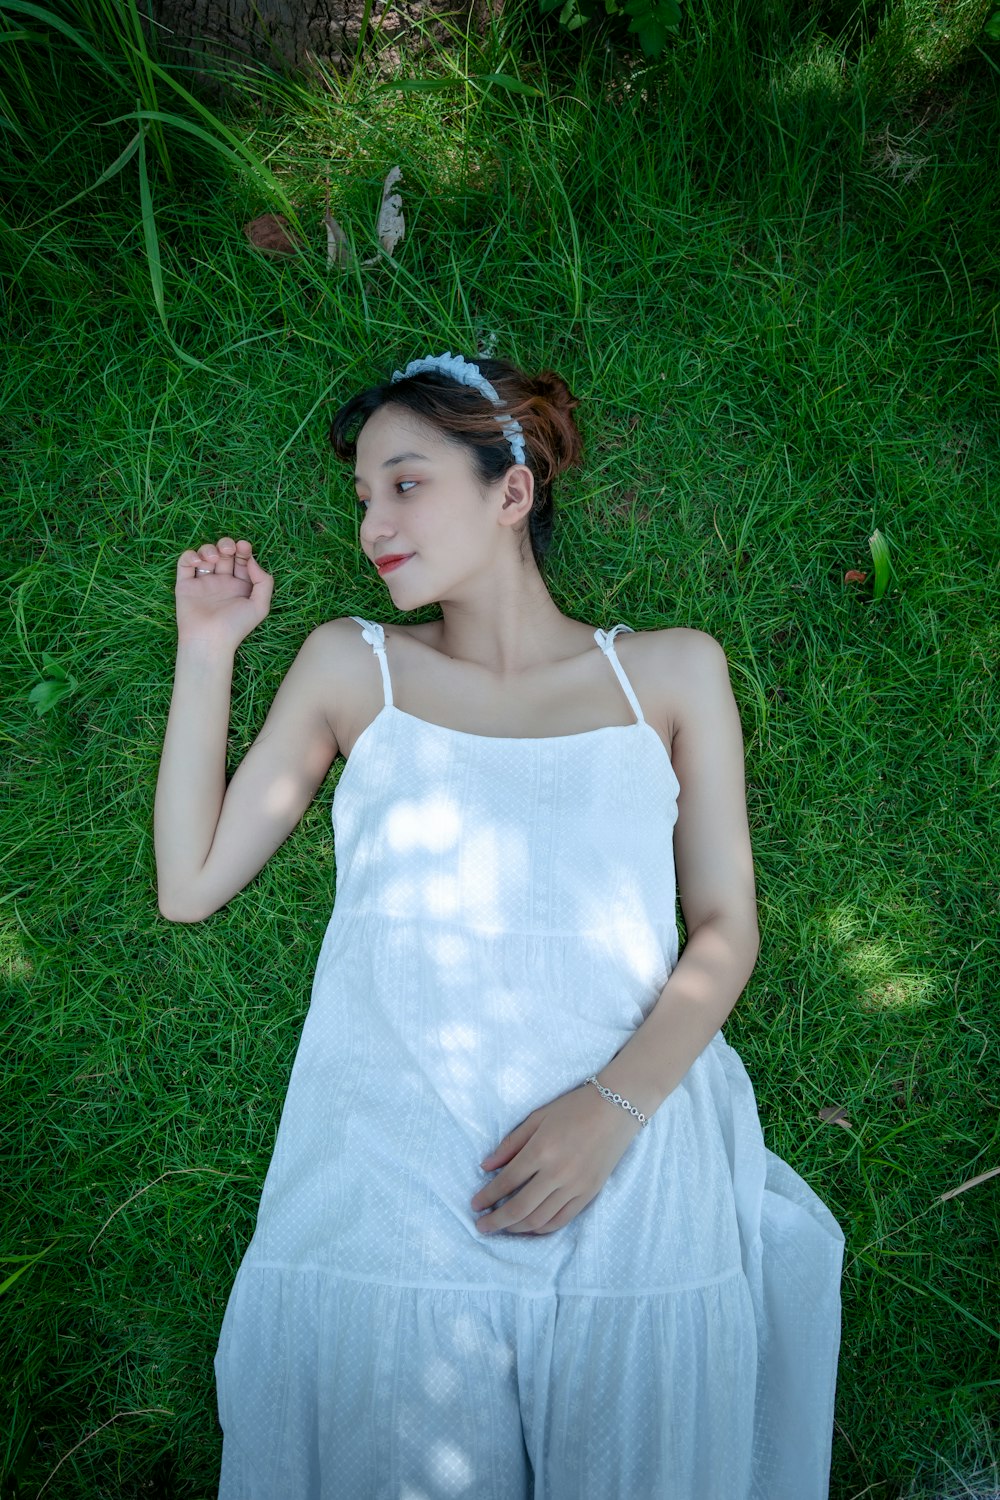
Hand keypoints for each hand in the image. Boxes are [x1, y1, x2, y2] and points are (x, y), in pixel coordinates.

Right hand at [175, 537, 272, 650]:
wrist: (210, 640)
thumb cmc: (236, 626)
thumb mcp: (260, 606)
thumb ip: (263, 581)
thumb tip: (253, 561)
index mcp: (240, 585)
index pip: (242, 560)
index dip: (244, 550)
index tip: (244, 547)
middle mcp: (222, 581)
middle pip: (224, 553)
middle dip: (227, 545)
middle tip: (229, 551)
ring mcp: (203, 582)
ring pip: (205, 554)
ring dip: (209, 549)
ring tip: (213, 558)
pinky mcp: (185, 585)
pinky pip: (185, 563)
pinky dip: (189, 556)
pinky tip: (198, 561)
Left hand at [471, 1082, 642, 1235]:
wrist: (616, 1107)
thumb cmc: (574, 1107)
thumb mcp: (537, 1118)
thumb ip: (510, 1144)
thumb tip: (485, 1167)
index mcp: (541, 1150)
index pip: (506, 1182)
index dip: (487, 1196)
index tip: (474, 1205)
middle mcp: (557, 1173)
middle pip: (520, 1208)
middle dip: (496, 1221)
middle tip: (481, 1226)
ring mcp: (575, 1186)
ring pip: (540, 1219)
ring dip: (517, 1227)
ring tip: (503, 1226)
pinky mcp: (590, 1193)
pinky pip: (562, 1220)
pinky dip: (543, 1228)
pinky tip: (530, 1226)